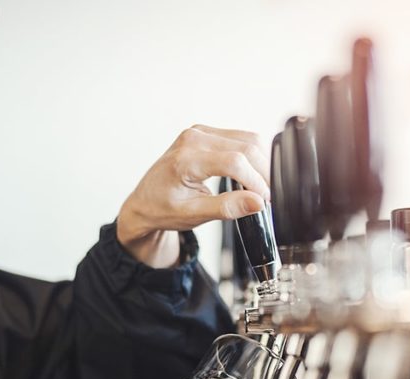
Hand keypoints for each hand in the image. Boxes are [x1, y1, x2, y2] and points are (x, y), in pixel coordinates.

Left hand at [116, 125, 270, 267]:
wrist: (144, 201)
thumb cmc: (162, 208)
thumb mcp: (194, 215)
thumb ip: (227, 208)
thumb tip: (257, 202)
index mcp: (186, 159)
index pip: (234, 162)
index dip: (255, 181)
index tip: (263, 200)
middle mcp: (193, 138)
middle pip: (246, 147)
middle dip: (262, 172)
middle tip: (265, 197)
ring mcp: (199, 132)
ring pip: (247, 139)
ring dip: (259, 163)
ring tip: (258, 187)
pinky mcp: (205, 133)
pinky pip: (239, 137)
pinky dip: (251, 155)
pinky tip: (249, 174)